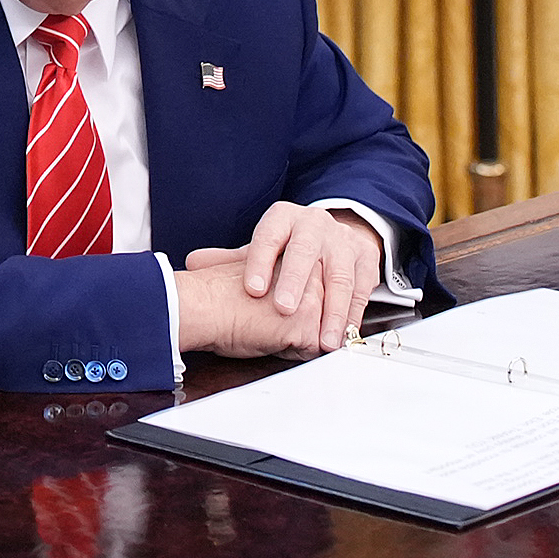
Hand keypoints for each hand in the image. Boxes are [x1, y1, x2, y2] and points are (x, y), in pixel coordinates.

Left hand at [180, 202, 383, 356]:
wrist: (329, 234)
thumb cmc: (287, 247)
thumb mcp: (262, 247)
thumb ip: (231, 259)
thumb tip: (192, 264)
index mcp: (283, 218)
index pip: (268, 237)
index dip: (259, 263)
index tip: (252, 290)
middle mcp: (314, 225)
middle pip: (304, 252)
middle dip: (295, 282)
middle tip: (285, 310)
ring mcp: (342, 241)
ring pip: (338, 275)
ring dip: (331, 310)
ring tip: (322, 338)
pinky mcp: (366, 259)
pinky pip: (361, 289)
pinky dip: (353, 314)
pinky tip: (345, 334)